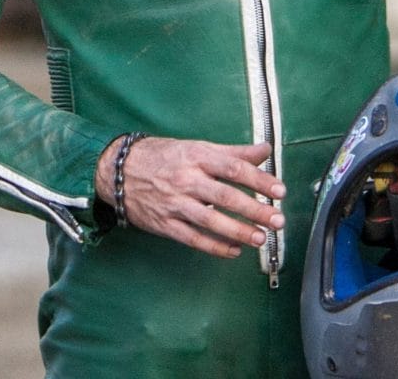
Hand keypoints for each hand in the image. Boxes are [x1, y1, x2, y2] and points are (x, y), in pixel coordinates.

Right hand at [95, 136, 284, 257]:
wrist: (118, 170)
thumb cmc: (163, 156)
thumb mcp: (197, 147)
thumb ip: (233, 152)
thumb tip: (265, 149)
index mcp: (197, 156)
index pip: (234, 167)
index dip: (259, 179)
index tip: (279, 190)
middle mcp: (187, 179)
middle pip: (226, 195)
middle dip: (254, 209)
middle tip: (277, 219)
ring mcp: (175, 203)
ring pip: (211, 221)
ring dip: (238, 231)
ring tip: (260, 238)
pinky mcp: (165, 224)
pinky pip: (194, 238)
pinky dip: (215, 247)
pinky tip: (234, 251)